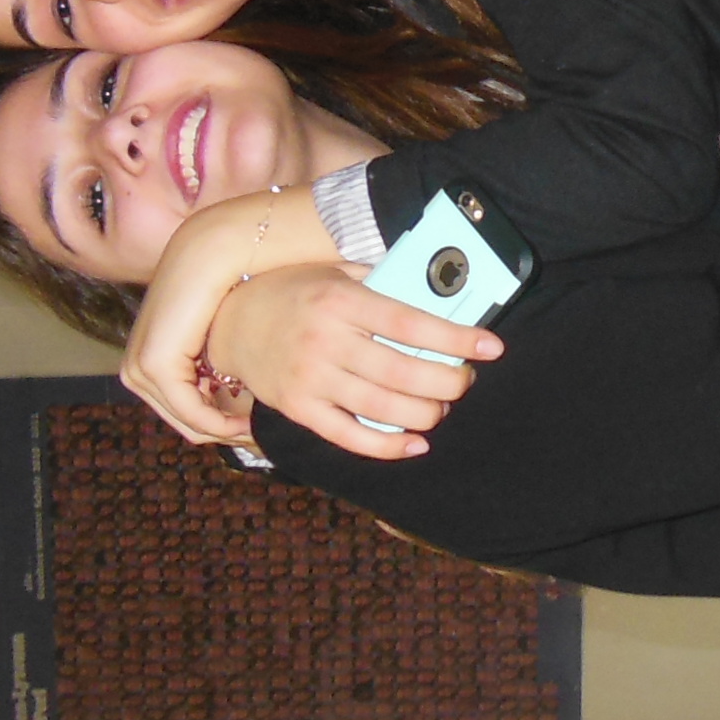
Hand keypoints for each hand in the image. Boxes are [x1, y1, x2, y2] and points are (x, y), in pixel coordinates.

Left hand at [120, 190, 327, 444]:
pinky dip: (219, 422)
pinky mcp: (154, 366)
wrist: (214, 253)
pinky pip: (190, 411)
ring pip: (187, 421)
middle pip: (183, 420)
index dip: (219, 425)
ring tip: (256, 427)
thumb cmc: (226, 287)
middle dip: (222, 432)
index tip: (254, 429)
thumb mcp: (220, 337)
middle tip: (258, 436)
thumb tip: (240, 396)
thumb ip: (220, 366)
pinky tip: (246, 421)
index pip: (181, 411)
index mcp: (149, 359)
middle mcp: (136, 366)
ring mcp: (140, 368)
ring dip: (223, 429)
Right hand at [200, 262, 503, 461]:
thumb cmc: (294, 293)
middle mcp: (325, 340)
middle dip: (448, 381)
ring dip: (426, 413)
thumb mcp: (335, 273)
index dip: (456, 338)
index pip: (411, 323)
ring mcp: (310, 379)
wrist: (229, 322)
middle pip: (404, 371)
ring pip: (384, 407)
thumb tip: (440, 297)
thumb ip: (381, 285)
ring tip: (442, 406)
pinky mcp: (299, 409)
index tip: (491, 347)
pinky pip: (350, 436)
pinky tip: (416, 443)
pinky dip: (388, 446)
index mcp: (340, 301)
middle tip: (465, 380)